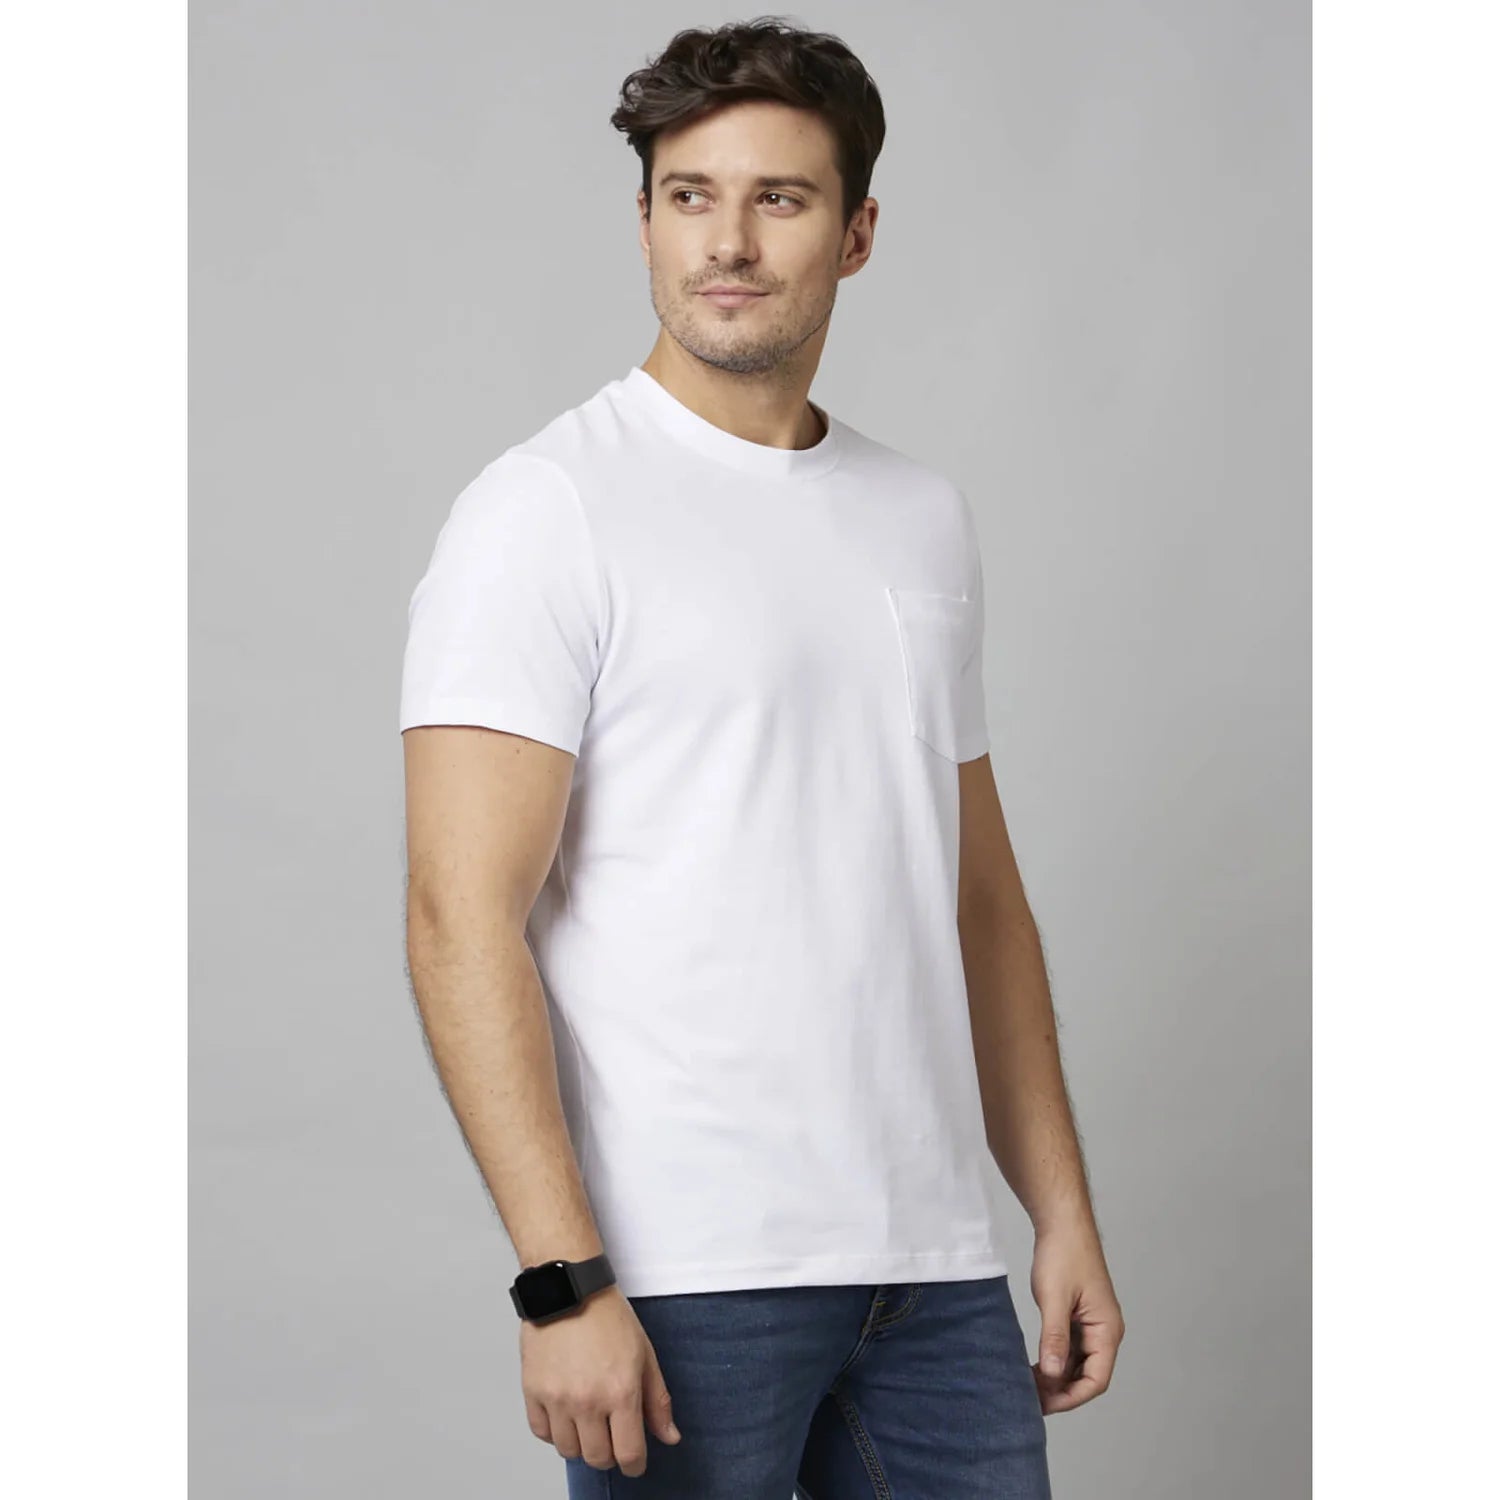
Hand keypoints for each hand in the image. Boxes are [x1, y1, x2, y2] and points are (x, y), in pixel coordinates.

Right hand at [519, 1286, 681, 1476]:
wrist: (569, 1289)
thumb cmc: (608, 1316)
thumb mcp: (645, 1354)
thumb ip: (657, 1401)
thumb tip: (669, 1437)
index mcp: (621, 1393)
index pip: (628, 1454)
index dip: (635, 1465)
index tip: (634, 1462)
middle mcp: (588, 1401)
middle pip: (597, 1458)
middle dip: (609, 1454)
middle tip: (612, 1436)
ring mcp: (557, 1398)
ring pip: (568, 1450)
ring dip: (581, 1443)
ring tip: (588, 1422)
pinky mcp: (533, 1391)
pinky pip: (541, 1433)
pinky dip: (554, 1431)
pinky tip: (565, 1414)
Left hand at [1028, 1220, 1124, 1413]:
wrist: (1062, 1221)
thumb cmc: (1063, 1253)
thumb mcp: (1054, 1298)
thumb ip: (1055, 1338)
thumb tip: (1053, 1374)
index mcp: (1107, 1330)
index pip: (1097, 1380)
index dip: (1072, 1397)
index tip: (1044, 1404)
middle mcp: (1105, 1331)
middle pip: (1088, 1376)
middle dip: (1062, 1390)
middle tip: (1030, 1397)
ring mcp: (1093, 1324)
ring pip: (1079, 1364)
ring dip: (1058, 1377)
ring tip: (1029, 1385)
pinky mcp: (1080, 1316)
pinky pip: (1072, 1348)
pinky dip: (1056, 1360)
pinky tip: (1036, 1365)